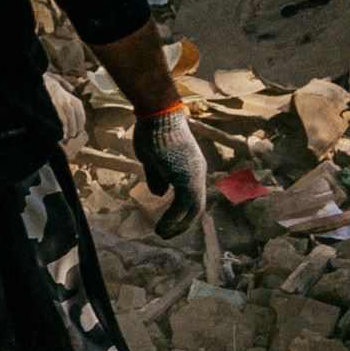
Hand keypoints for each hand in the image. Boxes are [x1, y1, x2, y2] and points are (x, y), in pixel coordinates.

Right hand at [133, 104, 212, 238]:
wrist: (157, 115)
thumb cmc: (153, 132)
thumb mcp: (153, 160)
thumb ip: (158, 177)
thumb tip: (160, 193)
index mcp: (190, 168)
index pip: (191, 196)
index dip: (181, 212)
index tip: (168, 223)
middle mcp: (197, 173)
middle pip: (196, 206)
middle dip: (182, 224)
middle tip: (166, 235)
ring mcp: (194, 175)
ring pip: (193, 209)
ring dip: (178, 225)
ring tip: (162, 234)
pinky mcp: (187, 178)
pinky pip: (184, 206)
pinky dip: (173, 219)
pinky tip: (161, 227)